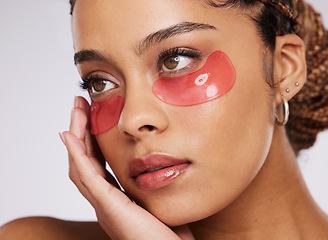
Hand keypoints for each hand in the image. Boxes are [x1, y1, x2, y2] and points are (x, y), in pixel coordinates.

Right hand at [60, 96, 193, 239]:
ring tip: (76, 111)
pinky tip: (69, 135)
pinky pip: (87, 176)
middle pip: (84, 161)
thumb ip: (151, 185)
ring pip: (80, 165)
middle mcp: (105, 202)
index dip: (91, 141)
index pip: (97, 165)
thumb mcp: (158, 202)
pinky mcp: (109, 207)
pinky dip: (76, 154)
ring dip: (76, 136)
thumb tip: (158, 166)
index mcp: (116, 199)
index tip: (93, 116)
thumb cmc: (170, 234)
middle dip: (80, 132)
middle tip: (79, 106)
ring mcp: (104, 206)